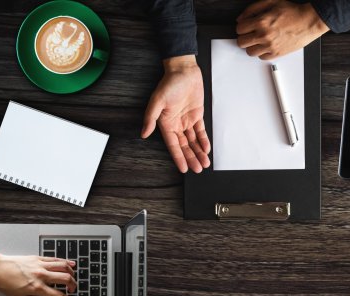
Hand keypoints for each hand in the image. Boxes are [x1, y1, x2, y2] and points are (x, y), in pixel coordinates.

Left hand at [0, 252, 75, 295]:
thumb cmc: (5, 283)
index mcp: (36, 287)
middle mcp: (41, 275)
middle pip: (66, 279)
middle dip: (73, 286)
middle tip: (72, 290)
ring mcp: (40, 265)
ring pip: (64, 267)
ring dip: (72, 273)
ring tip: (72, 278)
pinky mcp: (38, 258)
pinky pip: (56, 259)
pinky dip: (66, 262)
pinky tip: (71, 264)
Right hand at [142, 55, 209, 173]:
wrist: (184, 71)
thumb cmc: (169, 84)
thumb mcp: (157, 100)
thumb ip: (151, 118)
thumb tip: (143, 133)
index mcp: (165, 123)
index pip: (173, 145)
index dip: (178, 157)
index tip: (183, 169)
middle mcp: (176, 124)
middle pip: (184, 146)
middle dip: (191, 158)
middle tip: (198, 169)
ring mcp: (187, 120)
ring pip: (193, 141)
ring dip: (198, 152)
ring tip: (204, 163)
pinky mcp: (196, 116)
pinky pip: (200, 132)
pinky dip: (204, 141)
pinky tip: (206, 150)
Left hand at [236, 0, 329, 59]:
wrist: (308, 22)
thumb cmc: (292, 12)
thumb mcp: (270, 2)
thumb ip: (252, 9)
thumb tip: (241, 18)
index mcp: (261, 22)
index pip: (239, 29)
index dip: (242, 27)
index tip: (246, 26)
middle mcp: (264, 35)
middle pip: (241, 42)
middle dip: (244, 37)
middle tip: (250, 34)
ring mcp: (271, 46)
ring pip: (250, 52)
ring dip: (252, 46)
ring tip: (258, 40)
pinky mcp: (277, 53)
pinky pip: (262, 58)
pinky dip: (262, 52)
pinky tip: (266, 45)